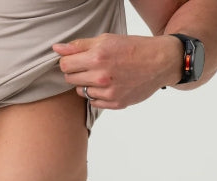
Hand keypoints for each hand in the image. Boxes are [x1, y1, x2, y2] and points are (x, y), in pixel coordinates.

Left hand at [52, 33, 182, 109]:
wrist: (160, 62)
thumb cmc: (133, 48)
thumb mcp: (107, 40)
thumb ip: (80, 45)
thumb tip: (56, 48)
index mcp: (98, 57)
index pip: (65, 65)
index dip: (68, 61)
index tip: (75, 60)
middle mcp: (101, 77)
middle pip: (70, 79)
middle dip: (76, 72)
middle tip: (89, 66)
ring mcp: (108, 92)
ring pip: (81, 92)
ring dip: (86, 84)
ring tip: (101, 75)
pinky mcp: (114, 104)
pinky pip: (93, 102)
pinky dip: (96, 95)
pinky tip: (107, 85)